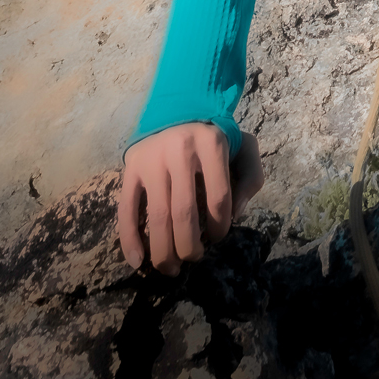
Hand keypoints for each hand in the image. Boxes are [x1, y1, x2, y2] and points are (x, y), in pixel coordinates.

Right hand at [117, 123, 265, 272]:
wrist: (177, 109)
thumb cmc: (213, 138)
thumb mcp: (243, 147)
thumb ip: (251, 177)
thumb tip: (237, 213)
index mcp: (211, 143)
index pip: (219, 197)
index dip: (220, 226)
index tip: (218, 237)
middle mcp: (180, 149)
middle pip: (184, 212)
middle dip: (189, 246)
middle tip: (194, 258)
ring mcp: (152, 159)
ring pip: (156, 215)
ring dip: (163, 251)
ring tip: (171, 269)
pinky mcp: (131, 168)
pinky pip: (126, 208)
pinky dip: (129, 239)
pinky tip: (137, 261)